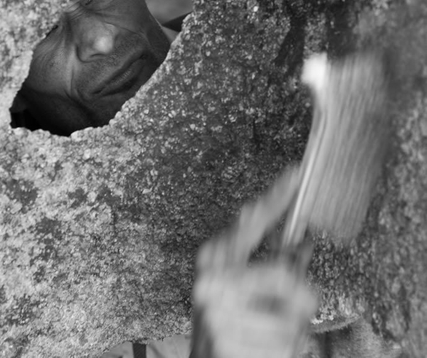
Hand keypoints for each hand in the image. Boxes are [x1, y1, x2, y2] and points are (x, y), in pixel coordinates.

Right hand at [191, 169, 317, 357]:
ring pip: (292, 317)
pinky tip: (262, 351)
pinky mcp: (226, 344)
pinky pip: (286, 347)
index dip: (275, 198)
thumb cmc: (227, 324)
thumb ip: (273, 261)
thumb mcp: (242, 285)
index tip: (295, 174)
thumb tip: (302, 240)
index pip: (251, 221)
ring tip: (266, 333)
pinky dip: (284, 353)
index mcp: (213, 258)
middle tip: (287, 308)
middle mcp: (211, 279)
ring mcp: (216, 312)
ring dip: (291, 330)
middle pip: (285, 276)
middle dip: (298, 297)